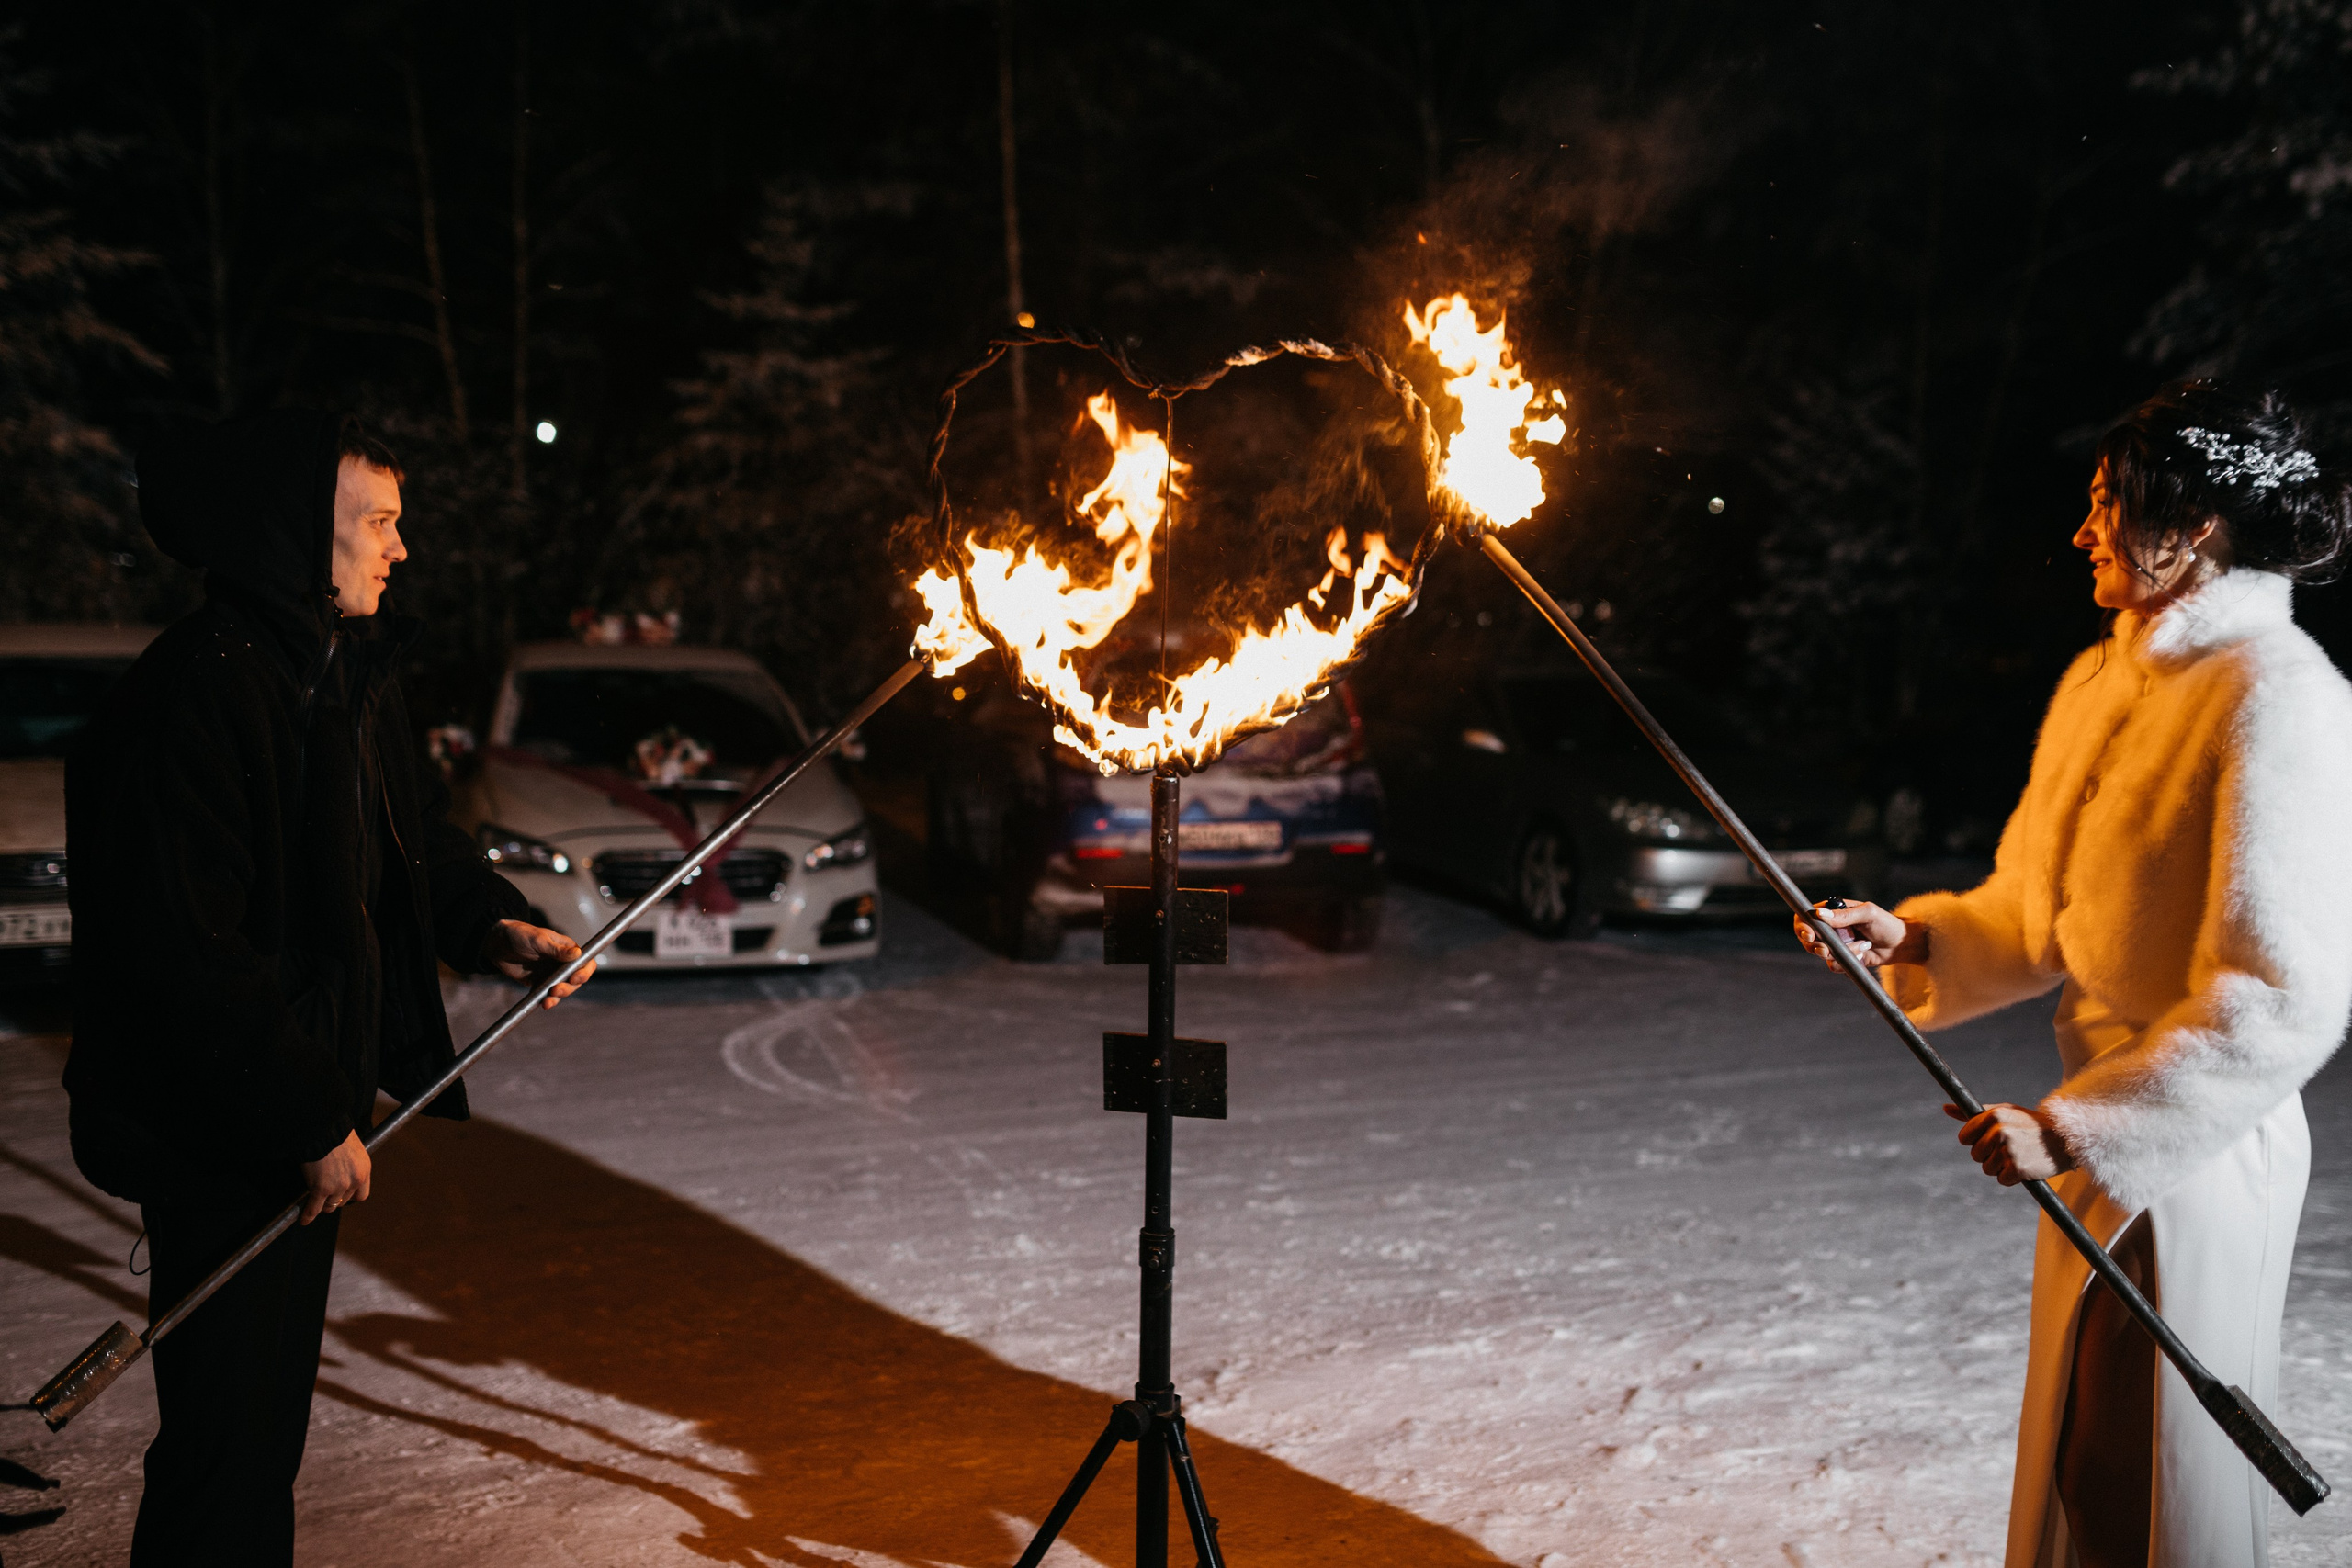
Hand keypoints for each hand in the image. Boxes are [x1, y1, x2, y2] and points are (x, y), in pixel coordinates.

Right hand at [299, 1130, 370, 1224]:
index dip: (350, 1197)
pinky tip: (304, 1219)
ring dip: (322, 1206)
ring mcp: (338, 1186)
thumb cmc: (336, 1135)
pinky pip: (314, 1208)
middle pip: (344, 1202)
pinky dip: (308, 1215)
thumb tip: (342, 1173)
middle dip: (335, 1200)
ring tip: (315, 1205)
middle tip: (325, 1197)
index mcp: (364, 1171)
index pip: (361, 1195)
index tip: (343, 1196)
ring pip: (330, 1206)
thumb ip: (351, 1165)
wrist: (324, 1130)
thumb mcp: (353, 1150)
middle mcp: (354, 1181)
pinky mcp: (321, 1188)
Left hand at [482, 919, 595, 1007]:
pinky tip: (543, 1003)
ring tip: (548, 1000)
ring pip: (562, 989)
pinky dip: (546, 1000)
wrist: (496, 944)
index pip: (585, 962)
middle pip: (575, 980)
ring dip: (558, 997)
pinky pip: (547, 995)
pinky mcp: (539, 982)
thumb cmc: (519, 934)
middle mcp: (561, 963)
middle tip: (556, 990)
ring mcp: (550, 973)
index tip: (575, 978)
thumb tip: (578, 954)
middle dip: (568, 988)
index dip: (584, 972)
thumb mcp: (538, 939)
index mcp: (567, 949)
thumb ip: (557, 950)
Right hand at [1793, 899, 1924, 969]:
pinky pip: (1833, 965)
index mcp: (1833, 911)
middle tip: (1826, 950)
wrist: (1902, 945)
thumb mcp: (1867, 914)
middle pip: (1808, 938)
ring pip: (1821, 953)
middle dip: (1816, 946)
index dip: (1802, 926)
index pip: (1806, 916)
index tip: (1809, 936)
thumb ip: (1843, 915)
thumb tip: (1819, 914)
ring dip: (1839, 954)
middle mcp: (1831, 928)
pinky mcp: (1843, 958)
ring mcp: (1836, 944)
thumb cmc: (1887, 924)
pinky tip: (1862, 955)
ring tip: (1861, 946)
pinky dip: (1846, 963)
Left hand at [1946, 1102, 2075, 1184]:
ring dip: (2000, 1167)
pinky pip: (2002, 1179)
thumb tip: (1946, 1108)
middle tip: (2009, 1149)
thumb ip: (1975, 1114)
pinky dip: (2011, 1178)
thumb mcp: (2005, 1112)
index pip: (1964, 1137)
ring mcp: (2009, 1151)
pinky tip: (2025, 1167)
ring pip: (1987, 1168)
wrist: (2065, 1140)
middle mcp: (2000, 1132)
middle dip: (1988, 1155)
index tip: (1989, 1141)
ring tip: (2019, 1156)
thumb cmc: (2031, 1125)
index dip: (1975, 1141)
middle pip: (1975, 1155)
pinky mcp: (2018, 1169)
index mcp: (1995, 1116)